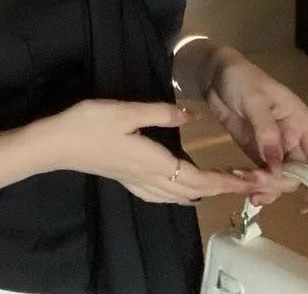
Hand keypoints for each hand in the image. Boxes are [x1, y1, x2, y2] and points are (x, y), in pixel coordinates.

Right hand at [49, 99, 262, 204]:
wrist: (55, 144)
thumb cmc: (89, 124)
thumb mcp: (126, 111)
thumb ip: (161, 113)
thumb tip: (192, 116)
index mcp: (154, 161)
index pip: (199, 179)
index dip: (226, 182)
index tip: (252, 182)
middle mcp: (150, 178)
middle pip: (194, 191)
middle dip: (223, 188)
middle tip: (249, 183)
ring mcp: (137, 182)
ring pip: (179, 196)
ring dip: (205, 192)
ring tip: (224, 184)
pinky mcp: (127, 180)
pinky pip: (163, 195)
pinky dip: (182, 194)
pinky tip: (183, 190)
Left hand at [204, 49, 307, 211]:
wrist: (214, 74)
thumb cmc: (241, 79)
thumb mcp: (255, 101)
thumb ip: (266, 132)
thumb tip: (278, 168)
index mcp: (299, 123)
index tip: (307, 201)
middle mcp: (291, 138)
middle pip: (298, 173)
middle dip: (281, 184)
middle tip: (256, 183)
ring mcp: (272, 146)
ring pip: (280, 178)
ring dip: (269, 189)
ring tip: (249, 192)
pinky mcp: (254, 150)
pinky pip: (262, 173)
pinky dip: (256, 184)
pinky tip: (245, 190)